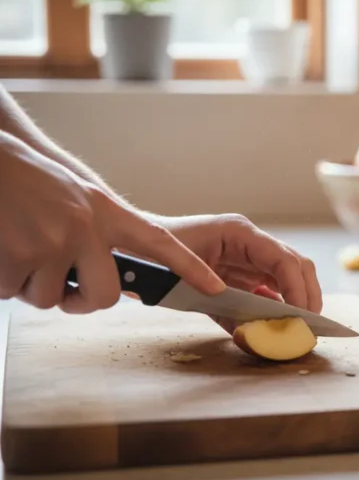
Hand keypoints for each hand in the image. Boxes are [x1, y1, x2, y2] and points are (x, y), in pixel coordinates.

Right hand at [0, 133, 224, 312]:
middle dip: (81, 301)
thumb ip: (95, 229)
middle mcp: (84, 228)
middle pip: (105, 298)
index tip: (215, 288)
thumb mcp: (73, 194)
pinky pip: (11, 293)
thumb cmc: (21, 178)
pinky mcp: (15, 260)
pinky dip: (2, 280)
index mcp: (104, 211)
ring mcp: (50, 245)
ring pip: (50, 299)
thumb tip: (96, 273)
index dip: (189, 268)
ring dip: (29, 284)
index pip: (158, 243)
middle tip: (61, 283)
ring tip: (17, 244)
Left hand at [148, 214, 321, 332]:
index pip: (284, 259)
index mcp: (239, 233)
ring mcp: (245, 258)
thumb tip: (251, 329)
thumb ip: (220, 302)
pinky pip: (265, 293)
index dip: (298, 289)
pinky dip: (271, 311)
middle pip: (296, 266)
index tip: (301, 317)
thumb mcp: (183, 274)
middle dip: (307, 296)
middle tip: (309, 327)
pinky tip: (269, 329)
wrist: (128, 249)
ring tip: (296, 331)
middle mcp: (249, 243)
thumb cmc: (150, 253)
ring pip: (286, 279)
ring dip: (294, 305)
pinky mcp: (237, 275)